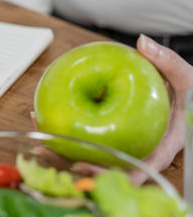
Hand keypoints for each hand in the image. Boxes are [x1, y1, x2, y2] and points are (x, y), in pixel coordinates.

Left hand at [31, 34, 189, 183]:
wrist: (190, 99)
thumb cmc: (191, 95)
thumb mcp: (187, 79)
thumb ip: (167, 62)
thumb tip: (144, 42)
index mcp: (162, 147)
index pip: (134, 170)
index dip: (107, 174)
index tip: (83, 167)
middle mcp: (141, 153)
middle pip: (104, 168)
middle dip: (72, 166)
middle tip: (46, 152)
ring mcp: (126, 148)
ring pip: (93, 157)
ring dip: (64, 153)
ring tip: (38, 145)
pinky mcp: (114, 138)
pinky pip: (90, 140)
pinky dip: (68, 135)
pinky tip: (47, 123)